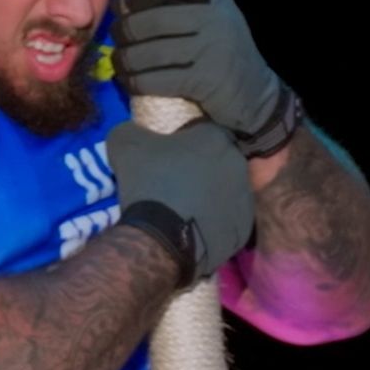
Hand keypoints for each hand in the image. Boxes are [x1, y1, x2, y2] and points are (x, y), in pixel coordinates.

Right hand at [107, 119, 254, 286]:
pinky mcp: (242, 230)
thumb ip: (132, 129)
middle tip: (175, 184)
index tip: (168, 156)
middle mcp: (238, 164)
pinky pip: (227, 221)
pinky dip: (213, 223)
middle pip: (219, 161)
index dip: (185, 142)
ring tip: (183, 210)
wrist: (162, 240)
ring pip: (226, 192)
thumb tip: (134, 133)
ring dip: (210, 196)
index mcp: (216, 137)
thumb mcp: (124, 143)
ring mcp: (245, 199)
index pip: (203, 131)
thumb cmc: (148, 184)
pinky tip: (192, 229)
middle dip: (201, 169)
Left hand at [111, 0, 299, 157]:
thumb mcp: (214, 19)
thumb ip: (183, 6)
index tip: (124, 2)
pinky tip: (130, 82)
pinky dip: (136, 82)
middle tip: (116, 37)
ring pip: (150, 52)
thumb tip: (126, 3)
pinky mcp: (204, 81)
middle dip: (125, 30)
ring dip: (125, 59)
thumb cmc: (224, 56)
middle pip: (154, 20)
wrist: (258, 97)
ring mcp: (211, 50)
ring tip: (119, 62)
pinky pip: (157, 79)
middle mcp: (215, 19)